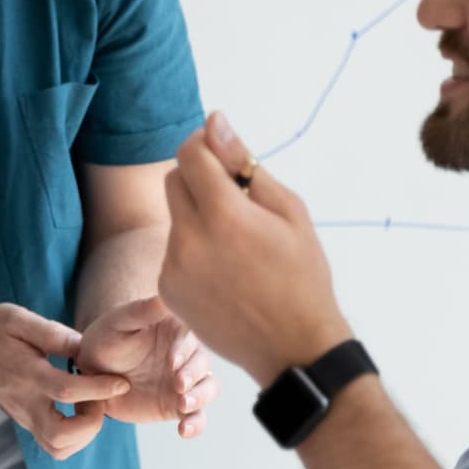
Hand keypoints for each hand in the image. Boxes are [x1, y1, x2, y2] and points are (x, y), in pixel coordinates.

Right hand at [0, 303, 131, 458]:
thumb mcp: (19, 319)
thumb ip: (53, 334)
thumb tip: (86, 347)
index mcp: (26, 375)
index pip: (66, 391)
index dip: (98, 389)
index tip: (121, 382)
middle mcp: (25, 404)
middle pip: (59, 437)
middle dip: (91, 423)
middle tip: (98, 399)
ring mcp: (25, 418)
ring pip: (58, 448)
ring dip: (85, 434)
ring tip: (90, 405)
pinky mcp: (28, 424)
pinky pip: (56, 445)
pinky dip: (75, 437)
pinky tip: (79, 411)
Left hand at [77, 295, 218, 437]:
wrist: (92, 372)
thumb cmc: (105, 339)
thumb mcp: (118, 322)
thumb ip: (140, 311)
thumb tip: (164, 297)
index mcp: (177, 331)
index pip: (191, 338)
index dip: (184, 350)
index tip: (171, 361)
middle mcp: (186, 356)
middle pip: (204, 364)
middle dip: (194, 375)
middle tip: (177, 384)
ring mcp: (185, 381)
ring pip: (208, 389)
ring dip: (200, 398)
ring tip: (182, 405)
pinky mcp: (179, 406)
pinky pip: (197, 416)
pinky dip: (196, 424)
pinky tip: (183, 430)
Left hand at [159, 113, 352, 385]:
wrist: (293, 347)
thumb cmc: (301, 275)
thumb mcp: (288, 211)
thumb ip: (244, 164)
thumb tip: (215, 121)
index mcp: (223, 215)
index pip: (190, 154)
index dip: (203, 142)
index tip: (220, 148)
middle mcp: (189, 239)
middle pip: (174, 179)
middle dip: (198, 177)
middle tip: (234, 196)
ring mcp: (172, 267)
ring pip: (175, 216)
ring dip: (197, 214)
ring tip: (236, 243)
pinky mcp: (166, 289)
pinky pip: (172, 250)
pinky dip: (193, 248)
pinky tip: (224, 270)